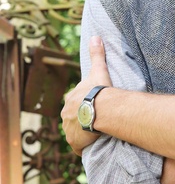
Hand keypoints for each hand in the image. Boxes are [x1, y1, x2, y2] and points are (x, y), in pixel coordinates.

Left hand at [61, 36, 111, 155]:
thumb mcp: (98, 70)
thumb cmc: (99, 90)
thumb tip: (95, 36)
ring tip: (95, 134)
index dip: (84, 105)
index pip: (75, 103)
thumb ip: (96, 54)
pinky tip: (90, 146)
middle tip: (96, 121)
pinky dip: (83, 147)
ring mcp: (69, 129)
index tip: (93, 106)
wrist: (100, 109)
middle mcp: (65, 115)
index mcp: (70, 99)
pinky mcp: (74, 142)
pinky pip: (78, 147)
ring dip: (82, 134)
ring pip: (74, 132)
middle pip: (73, 118)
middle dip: (82, 120)